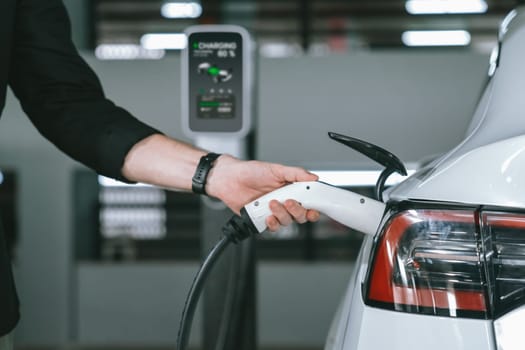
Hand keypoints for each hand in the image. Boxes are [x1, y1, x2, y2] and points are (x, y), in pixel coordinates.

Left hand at [206, 155, 320, 230]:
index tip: (313, 208)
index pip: (308, 203)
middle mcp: (284, 203)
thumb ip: (296, 174)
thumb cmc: (251, 172)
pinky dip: (272, 224)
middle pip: (300, 216)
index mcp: (291, 190)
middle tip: (289, 202)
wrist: (230, 179)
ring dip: (282, 214)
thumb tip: (313, 177)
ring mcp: (273, 212)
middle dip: (298, 211)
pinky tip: (268, 216)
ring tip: (272, 203)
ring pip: (287, 222)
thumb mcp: (276, 169)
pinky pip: (273, 227)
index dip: (314, 208)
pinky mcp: (262, 220)